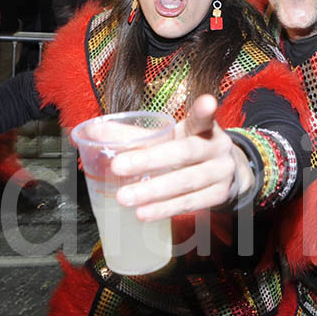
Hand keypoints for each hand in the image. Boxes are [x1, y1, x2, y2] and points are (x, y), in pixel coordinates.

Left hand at [110, 95, 253, 221]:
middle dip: (149, 160)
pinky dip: (164, 209)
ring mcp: (221, 173)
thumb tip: (90, 131)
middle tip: (117, 166)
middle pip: (184, 152)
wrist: (226, 176)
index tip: (207, 102)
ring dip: (153, 191)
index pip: (203, 117)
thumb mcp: (167, 138)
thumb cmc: (187, 151)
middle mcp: (217, 147)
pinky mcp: (220, 196)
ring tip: (123, 197)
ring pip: (186, 182)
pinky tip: (143, 213)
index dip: (204, 110)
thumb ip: (132, 135)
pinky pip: (190, 203)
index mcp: (203, 128)